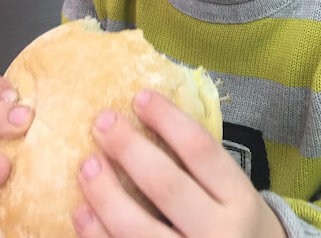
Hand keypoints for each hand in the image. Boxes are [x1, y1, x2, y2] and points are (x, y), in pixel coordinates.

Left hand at [73, 90, 286, 237]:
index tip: (140, 97)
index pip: (200, 149)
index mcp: (239, 200)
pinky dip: (98, 235)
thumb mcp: (235, 194)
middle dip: (130, 149)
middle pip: (167, 185)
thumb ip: (201, 168)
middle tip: (103, 121)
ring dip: (106, 194)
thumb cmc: (235, 224)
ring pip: (139, 229)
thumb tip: (147, 120)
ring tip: (87, 164)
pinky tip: (81, 212)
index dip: (168, 119)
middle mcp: (219, 234)